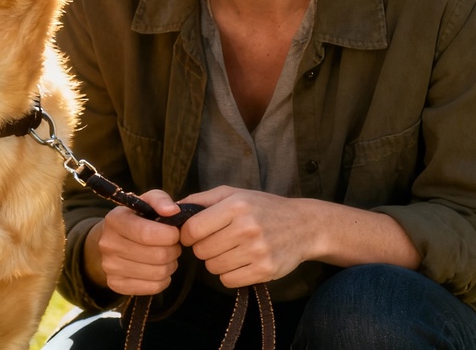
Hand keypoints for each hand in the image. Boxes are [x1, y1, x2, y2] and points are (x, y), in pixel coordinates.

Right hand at [84, 190, 184, 295]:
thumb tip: (173, 211)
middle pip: (157, 255)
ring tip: (166, 256)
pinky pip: (153, 287)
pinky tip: (158, 269)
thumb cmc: (136, 219)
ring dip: (170, 265)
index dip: (170, 235)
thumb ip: (161, 200)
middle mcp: (108, 244)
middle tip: (172, 245)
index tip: (175, 232)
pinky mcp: (115, 284)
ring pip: (158, 273)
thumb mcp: (146, 202)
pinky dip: (163, 280)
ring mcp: (109, 266)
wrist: (112, 240)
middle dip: (173, 250)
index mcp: (114, 220)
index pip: (147, 233)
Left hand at [177, 186, 309, 287]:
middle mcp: (247, 228)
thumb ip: (201, 200)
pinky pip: (228, 281)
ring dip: (216, 261)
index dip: (186, 235)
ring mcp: (257, 251)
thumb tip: (171, 209)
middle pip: (201, 250)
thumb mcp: (233, 194)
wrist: (304, 226)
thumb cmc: (263, 207)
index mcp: (235, 206)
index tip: (193, 235)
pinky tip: (240, 262)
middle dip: (203, 248)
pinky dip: (229, 274)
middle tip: (216, 241)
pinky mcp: (265, 271)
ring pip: (213, 267)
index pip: (192, 229)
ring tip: (230, 250)